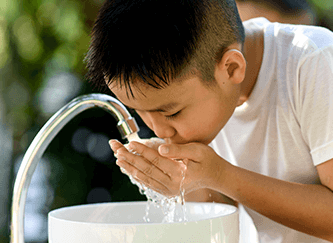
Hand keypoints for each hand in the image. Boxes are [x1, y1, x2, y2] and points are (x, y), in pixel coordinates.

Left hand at [109, 139, 227, 196]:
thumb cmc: (208, 160)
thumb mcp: (198, 150)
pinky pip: (148, 184)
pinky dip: (137, 176)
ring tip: (118, 158)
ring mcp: (169, 190)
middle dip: (130, 158)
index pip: (156, 160)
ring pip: (145, 178)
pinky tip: (128, 168)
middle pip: (146, 169)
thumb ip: (179, 150)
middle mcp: (172, 184)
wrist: (215, 176)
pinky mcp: (167, 191)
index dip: (142, 150)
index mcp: (180, 173)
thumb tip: (161, 149)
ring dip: (130, 167)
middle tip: (117, 148)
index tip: (131, 142)